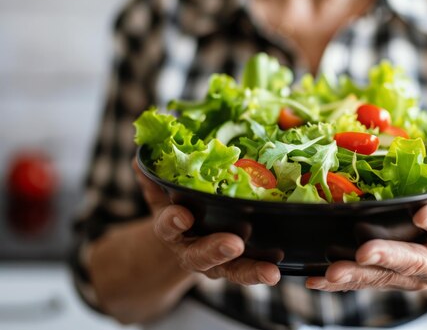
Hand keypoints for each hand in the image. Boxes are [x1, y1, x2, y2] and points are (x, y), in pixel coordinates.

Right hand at [133, 159, 279, 285]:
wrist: (185, 239)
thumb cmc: (177, 210)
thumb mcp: (162, 197)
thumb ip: (152, 182)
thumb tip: (139, 162)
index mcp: (172, 231)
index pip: (169, 226)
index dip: (173, 221)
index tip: (182, 216)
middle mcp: (192, 250)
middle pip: (202, 256)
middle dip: (216, 250)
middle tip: (234, 244)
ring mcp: (216, 262)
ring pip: (232, 270)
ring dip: (250, 271)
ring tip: (269, 273)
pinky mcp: (237, 266)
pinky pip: (250, 271)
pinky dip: (262, 272)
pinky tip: (277, 271)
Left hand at [306, 162, 426, 290]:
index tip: (424, 212)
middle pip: (410, 262)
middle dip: (386, 257)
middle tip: (364, 252)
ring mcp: (405, 277)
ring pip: (380, 277)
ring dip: (354, 276)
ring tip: (331, 273)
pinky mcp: (383, 279)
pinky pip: (360, 282)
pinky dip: (337, 284)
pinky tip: (315, 279)